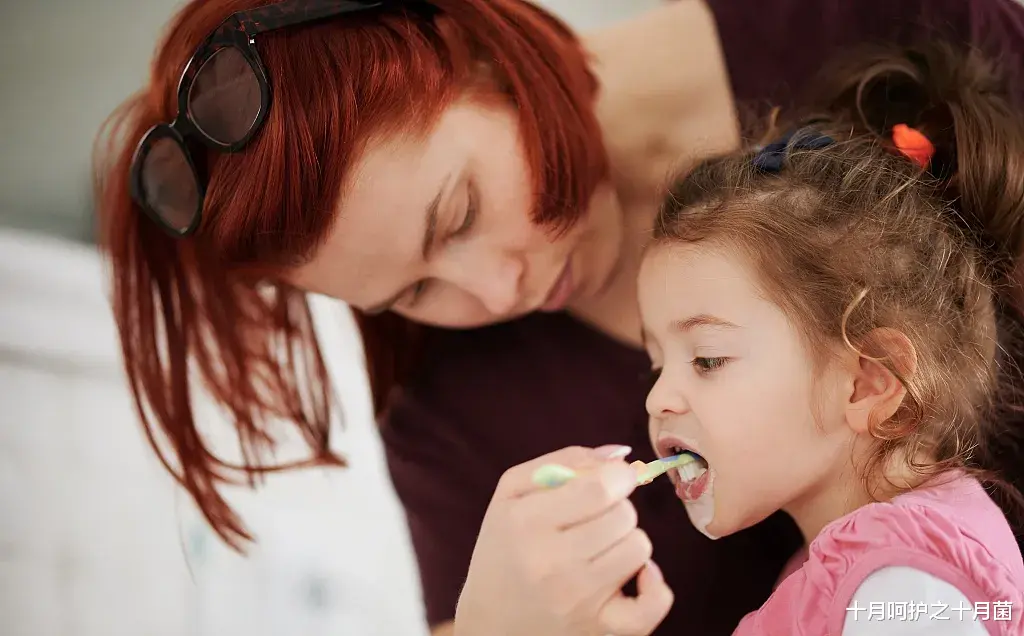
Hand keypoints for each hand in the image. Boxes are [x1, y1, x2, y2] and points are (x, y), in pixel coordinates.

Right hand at [454, 445, 672, 635]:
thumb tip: (619, 455)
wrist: (491, 624)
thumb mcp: (511, 494)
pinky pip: (654, 602)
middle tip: (593, 520)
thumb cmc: (504, 551)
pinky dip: (653, 586)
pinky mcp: (600, 630)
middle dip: (615, 508)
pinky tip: (636, 578)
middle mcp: (552, 563)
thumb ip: (563, 462)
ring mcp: (579, 601)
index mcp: (526, 522)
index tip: (612, 480)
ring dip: (626, 541)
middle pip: (624, 515)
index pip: (600, 487)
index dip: (617, 476)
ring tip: (601, 549)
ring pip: (639, 547)